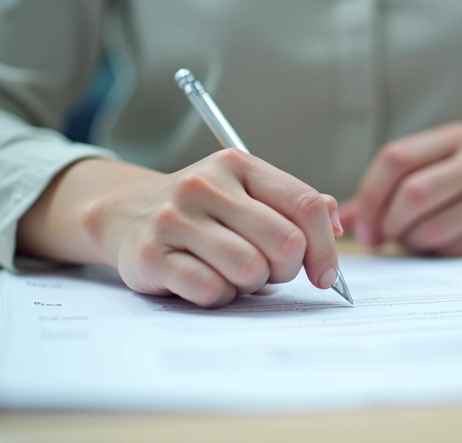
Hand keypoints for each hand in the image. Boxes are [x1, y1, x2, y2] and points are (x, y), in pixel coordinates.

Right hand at [18, 151, 342, 307]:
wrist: (124, 213)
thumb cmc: (201, 210)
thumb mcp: (246, 192)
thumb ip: (293, 204)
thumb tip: (337, 224)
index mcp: (238, 165)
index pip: (304, 205)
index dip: (325, 247)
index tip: (324, 275)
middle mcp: (205, 185)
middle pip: (283, 243)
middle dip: (284, 269)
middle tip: (266, 271)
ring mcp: (175, 218)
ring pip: (250, 270)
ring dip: (250, 284)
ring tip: (232, 272)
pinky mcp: (151, 254)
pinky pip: (211, 290)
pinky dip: (218, 296)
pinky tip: (205, 281)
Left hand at [338, 122, 461, 255]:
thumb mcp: (439, 165)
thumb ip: (389, 185)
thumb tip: (340, 217)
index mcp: (457, 136)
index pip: (395, 159)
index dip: (370, 195)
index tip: (363, 221)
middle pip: (411, 194)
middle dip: (387, 223)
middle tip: (382, 236)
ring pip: (429, 227)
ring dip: (410, 241)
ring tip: (413, 238)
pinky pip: (451, 249)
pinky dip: (434, 253)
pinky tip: (438, 245)